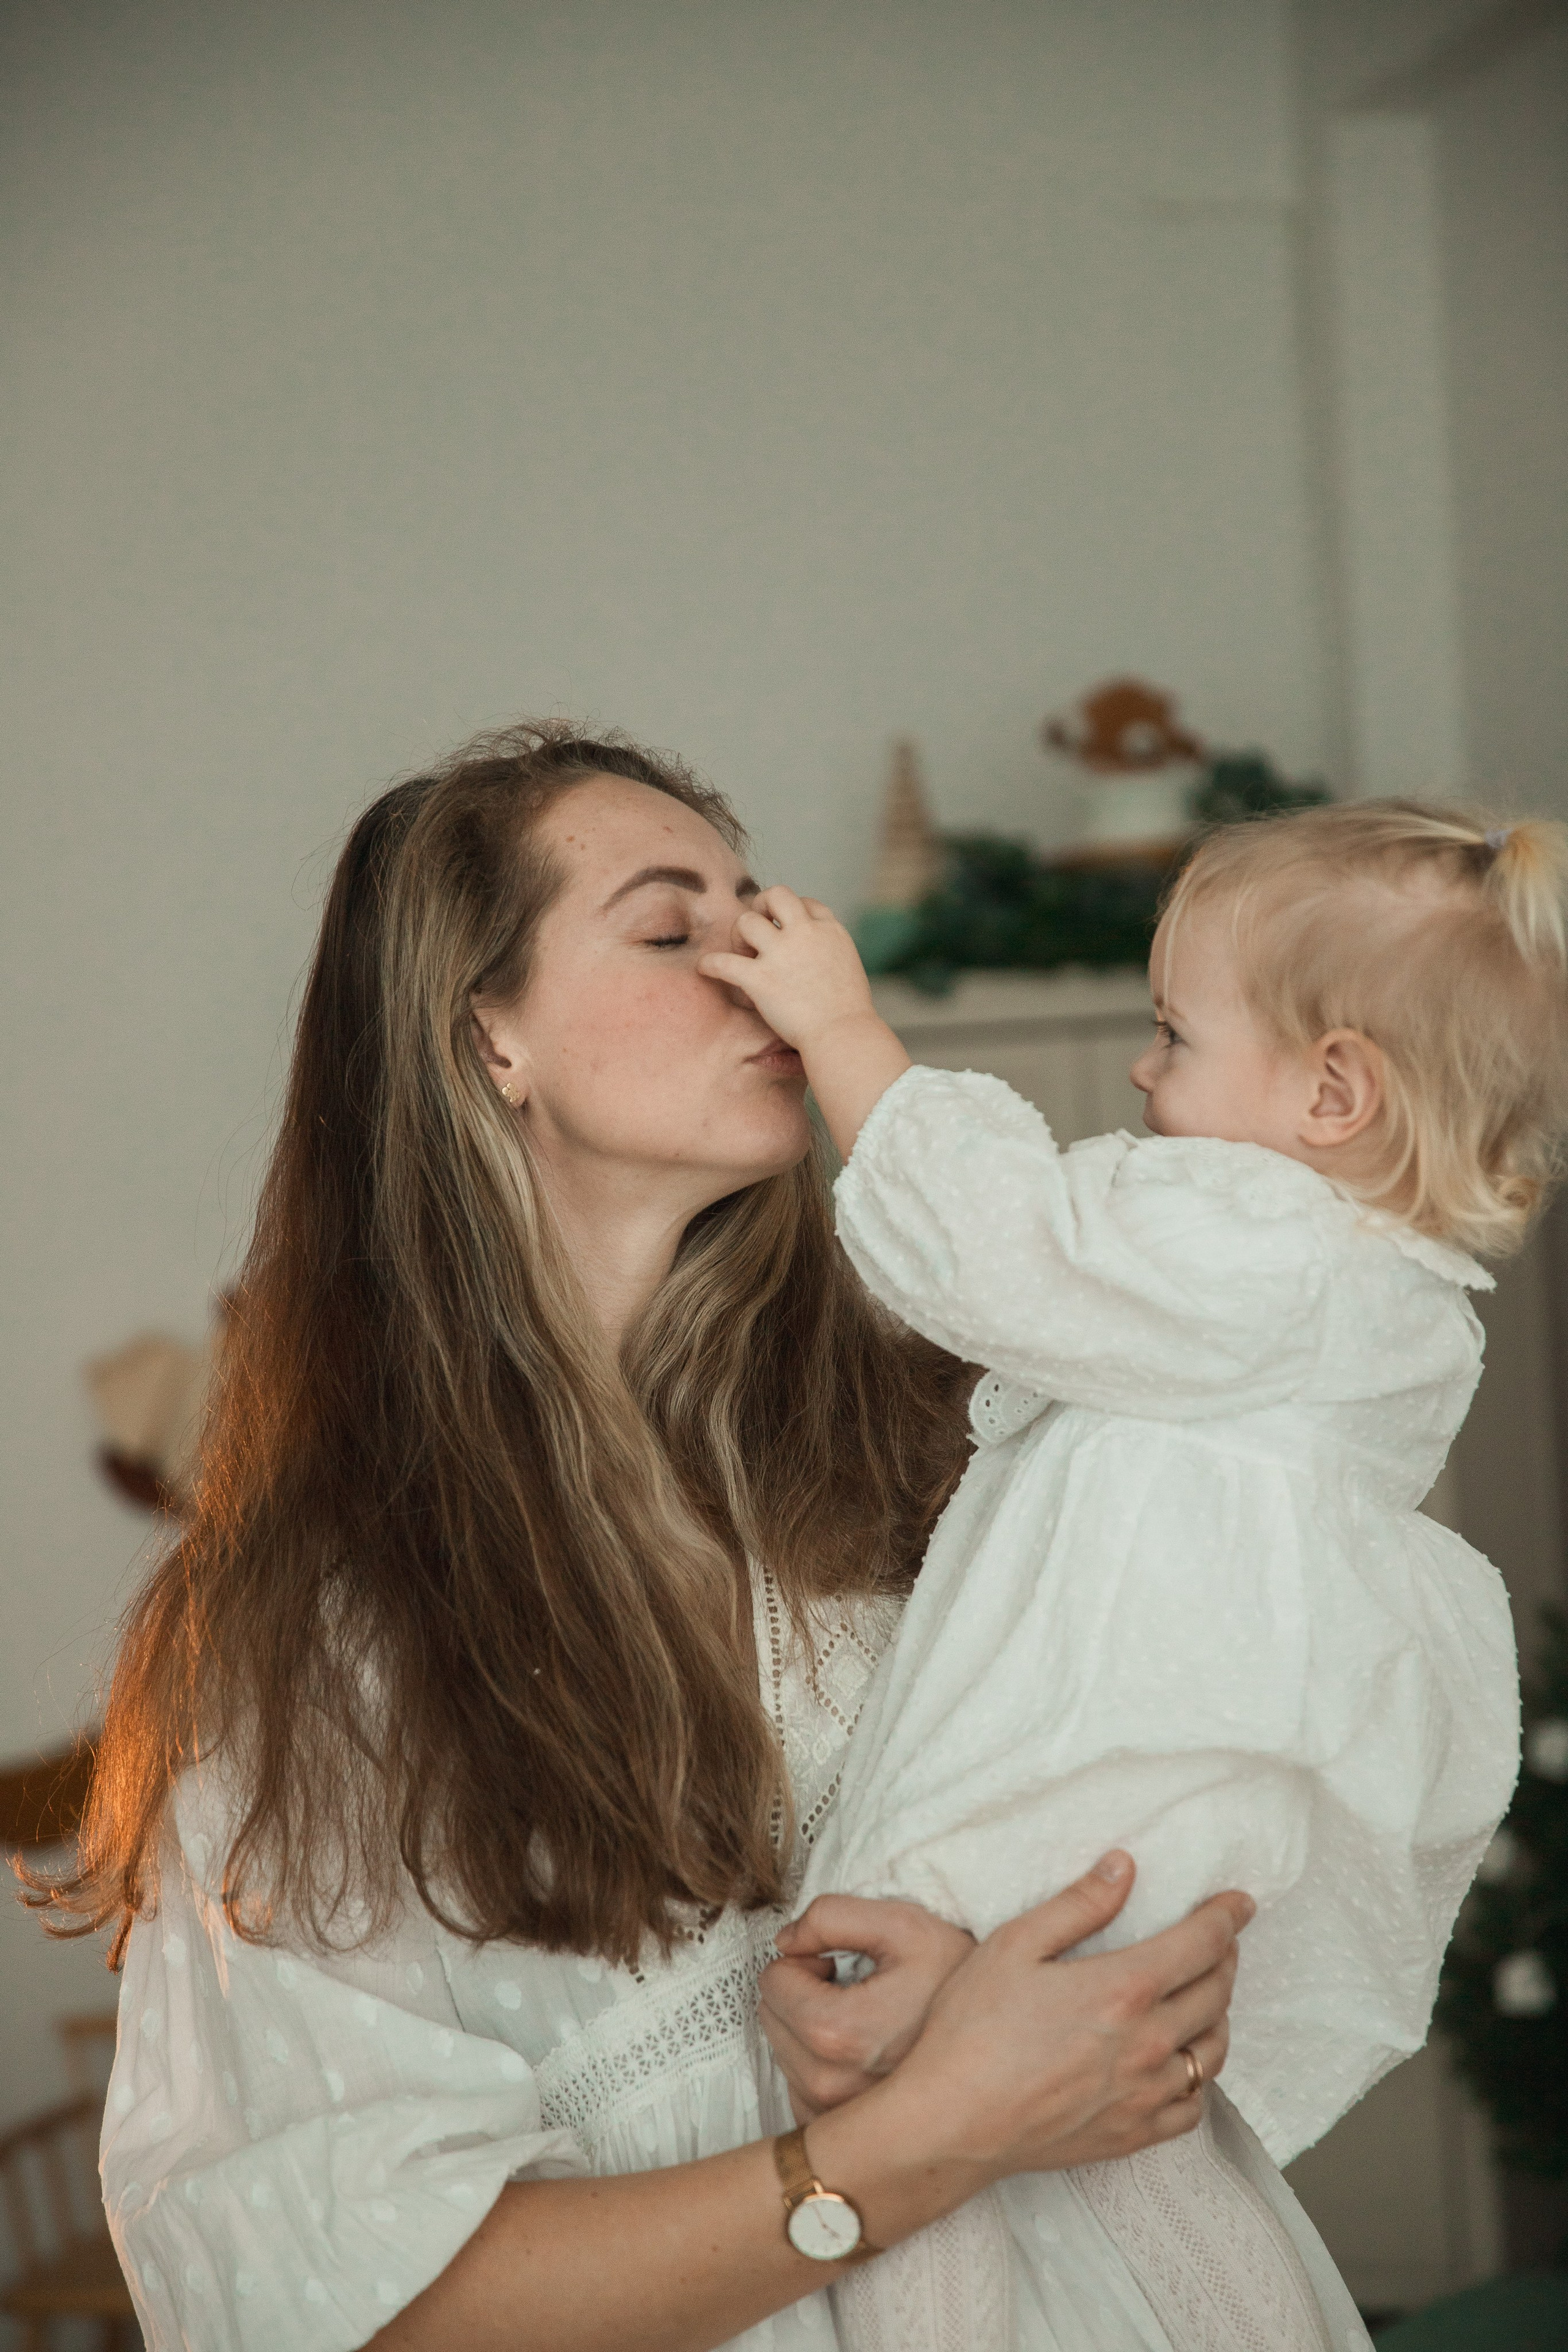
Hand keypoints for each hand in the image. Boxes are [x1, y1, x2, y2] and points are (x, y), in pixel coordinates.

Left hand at [697, 886, 875, 1054]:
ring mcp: (781, 953)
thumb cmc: (850, 1015)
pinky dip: (710, 964)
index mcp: (830, 931)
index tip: (785, 927)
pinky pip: (723, 961)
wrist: (843, 1035)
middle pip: (776, 895)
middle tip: (755, 929)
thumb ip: (829, 953)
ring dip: (739, 936)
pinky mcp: (760, 978)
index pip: (807, 903)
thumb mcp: (849, 968)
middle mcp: (805, 933)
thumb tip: (815, 956)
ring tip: (742, 956)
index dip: (793, 912)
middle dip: (761, 905)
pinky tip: (705, 969)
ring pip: (746, 921)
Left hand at [760, 1896, 975, 2120]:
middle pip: (773, 2021)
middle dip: (800, 1994)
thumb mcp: (903, 1924)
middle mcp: (832, 2087)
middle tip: (850, 1988)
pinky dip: (817, 2067)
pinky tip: (859, 2054)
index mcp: (840, 2033)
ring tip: (863, 2019)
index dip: (803, 1959)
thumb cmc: (959, 1980)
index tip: (837, 1963)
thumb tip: (786, 1940)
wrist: (1010, 2045)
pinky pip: (799, 2091)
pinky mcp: (845, 2137)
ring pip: (784, 2056)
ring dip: (807, 2030)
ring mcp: (838, 2118)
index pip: (773, 1984)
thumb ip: (830, 1916)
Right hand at [806, 1854, 1251, 2240]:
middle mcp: (1148, 2044)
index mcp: (1123, 1989)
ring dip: (1218, 2014)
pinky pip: (1192, 2106)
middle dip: (1225, 1957)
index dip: (1227, 1917)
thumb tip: (1124, 1867)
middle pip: (1215, 1992)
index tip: (1240, 1902)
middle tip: (1219, 1939)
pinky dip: (1198, 2078)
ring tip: (1206, 1994)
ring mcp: (1145, 2096)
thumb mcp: (1015, 1946)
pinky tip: (1184, 2063)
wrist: (952, 2123)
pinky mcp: (1133, 2136)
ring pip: (1212, 2051)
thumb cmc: (972, 2029)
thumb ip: (1078, 1905)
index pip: (1201, 1944)